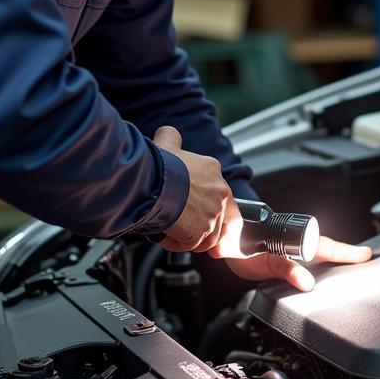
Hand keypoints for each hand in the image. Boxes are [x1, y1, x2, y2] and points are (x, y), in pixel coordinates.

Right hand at [153, 126, 237, 252]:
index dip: (211, 205)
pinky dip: (179, 244)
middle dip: (209, 226)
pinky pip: (192, 245)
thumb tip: (167, 133)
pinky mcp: (201, 234)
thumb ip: (171, 137)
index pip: (222, 194)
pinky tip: (167, 236)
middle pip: (224, 218)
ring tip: (175, 232)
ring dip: (193, 236)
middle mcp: (219, 195)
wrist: (155, 184)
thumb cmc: (161, 165)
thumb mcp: (167, 142)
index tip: (199, 209)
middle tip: (194, 229)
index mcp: (214, 173)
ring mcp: (212, 216)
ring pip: (209, 235)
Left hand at [224, 235, 372, 291]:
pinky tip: (318, 267)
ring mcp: (290, 249)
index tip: (367, 254)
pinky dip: (315, 261)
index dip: (349, 253)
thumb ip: (286, 270)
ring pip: (317, 252)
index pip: (331, 249)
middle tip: (364, 259)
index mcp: (298, 245)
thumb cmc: (241, 247)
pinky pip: (304, 257)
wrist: (224, 238)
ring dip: (332, 257)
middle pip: (328, 250)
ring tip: (347, 263)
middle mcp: (297, 245)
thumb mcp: (265, 262)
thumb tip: (307, 281)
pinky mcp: (281, 254)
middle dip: (346, 255)